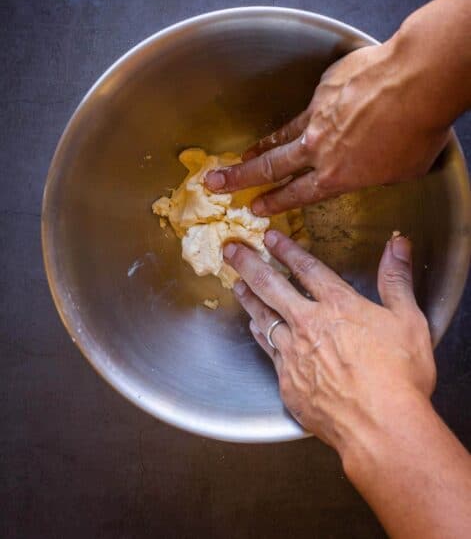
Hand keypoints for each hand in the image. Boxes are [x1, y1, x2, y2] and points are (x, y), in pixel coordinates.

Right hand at [206, 39, 450, 214]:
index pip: (297, 194)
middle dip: (239, 179)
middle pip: (270, 166)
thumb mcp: (402, 170)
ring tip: (241, 155)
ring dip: (259, 147)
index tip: (254, 208)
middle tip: (214, 183)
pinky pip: (317, 101)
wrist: (417, 79)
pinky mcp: (325, 87)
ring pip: (282, 135)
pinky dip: (317, 108)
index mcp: (337, 176)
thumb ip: (374, 173)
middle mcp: (318, 148)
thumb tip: (371, 165)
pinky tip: (324, 105)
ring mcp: (317, 115)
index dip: (274, 203)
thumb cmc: (419, 131)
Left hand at [223, 231, 435, 454]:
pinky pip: (268, 350)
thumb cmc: (399, 376)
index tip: (269, 237)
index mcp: (338, 306)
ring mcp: (293, 354)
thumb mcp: (409, 321)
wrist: (380, 426)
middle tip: (231, 249)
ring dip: (248, 298)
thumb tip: (398, 246)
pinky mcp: (287, 382)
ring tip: (236, 284)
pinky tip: (254, 329)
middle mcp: (309, 325)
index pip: (307, 268)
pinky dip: (259, 334)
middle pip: (271, 286)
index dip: (287, 249)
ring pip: (262, 317)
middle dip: (249, 264)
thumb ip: (397, 280)